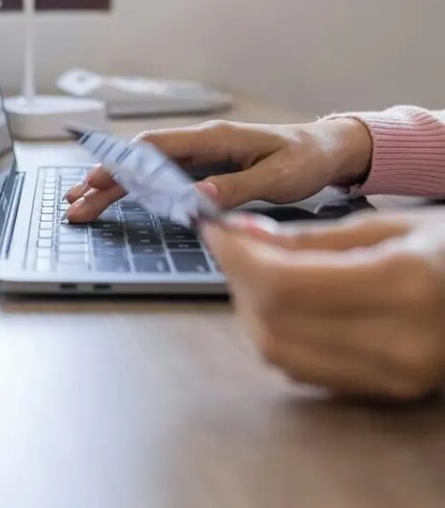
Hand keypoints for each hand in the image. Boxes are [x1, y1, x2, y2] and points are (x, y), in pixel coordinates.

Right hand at [64, 116, 371, 220]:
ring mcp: (199, 157)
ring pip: (145, 172)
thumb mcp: (276, 178)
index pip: (157, 147)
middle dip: (105, 181)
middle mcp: (200, 144)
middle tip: (75, 204)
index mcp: (214, 138)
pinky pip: (162, 180)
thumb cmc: (302, 159)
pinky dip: (135, 190)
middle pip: (141, 162)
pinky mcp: (203, 169)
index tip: (96, 180)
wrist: (323, 150)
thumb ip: (237, 188)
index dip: (124, 165)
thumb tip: (198, 197)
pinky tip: (113, 199)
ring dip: (112, 188)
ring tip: (80, 205)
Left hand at [204, 208, 444, 400]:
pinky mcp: (390, 392)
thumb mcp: (390, 223)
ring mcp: (395, 376)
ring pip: (280, 353)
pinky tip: (283, 300)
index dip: (237, 255)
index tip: (215, 227)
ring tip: (254, 267)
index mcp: (401, 284)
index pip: (285, 284)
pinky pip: (306, 370)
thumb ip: (312, 236)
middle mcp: (398, 341)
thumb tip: (244, 237)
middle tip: (231, 242)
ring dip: (250, 307)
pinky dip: (278, 333)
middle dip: (237, 278)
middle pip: (274, 323)